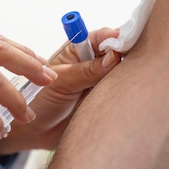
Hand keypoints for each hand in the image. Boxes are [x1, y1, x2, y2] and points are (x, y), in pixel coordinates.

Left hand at [0, 28, 120, 153]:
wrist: (35, 131)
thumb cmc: (40, 101)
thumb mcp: (62, 82)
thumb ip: (86, 70)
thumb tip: (113, 57)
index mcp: (79, 50)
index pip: (103, 37)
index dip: (117, 37)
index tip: (128, 43)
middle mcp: (93, 64)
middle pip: (119, 53)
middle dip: (128, 56)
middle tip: (132, 63)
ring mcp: (102, 82)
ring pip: (124, 74)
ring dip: (127, 77)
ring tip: (126, 83)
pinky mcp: (107, 100)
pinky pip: (122, 95)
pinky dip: (126, 96)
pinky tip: (125, 98)